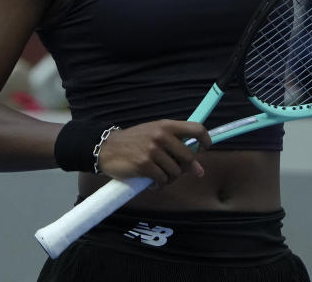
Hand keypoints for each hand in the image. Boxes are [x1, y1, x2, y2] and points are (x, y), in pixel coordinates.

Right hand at [94, 120, 210, 186]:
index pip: (196, 129)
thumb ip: (175, 145)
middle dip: (186, 169)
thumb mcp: (154, 133)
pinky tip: (152, 182)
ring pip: (176, 172)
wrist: (106, 148)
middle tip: (178, 172)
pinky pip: (162, 180)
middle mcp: (161, 136)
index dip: (205, 140)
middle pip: (188, 157)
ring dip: (170, 178)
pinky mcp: (144, 165)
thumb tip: (198, 167)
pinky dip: (159, 185)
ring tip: (159, 176)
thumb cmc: (134, 142)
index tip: (204, 149)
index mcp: (166, 125)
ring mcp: (153, 150)